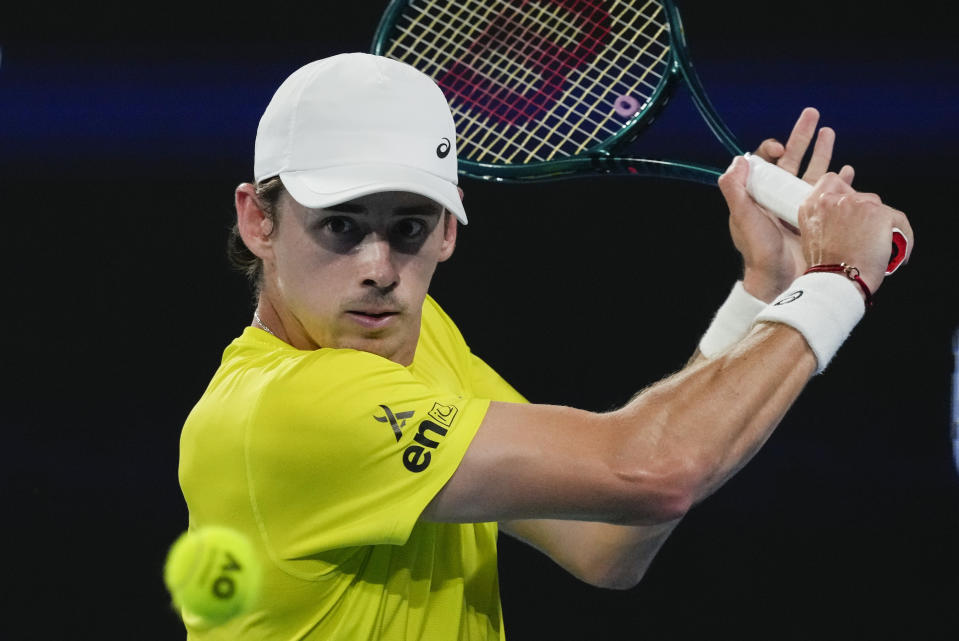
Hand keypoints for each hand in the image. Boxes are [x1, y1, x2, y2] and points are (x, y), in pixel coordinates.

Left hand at [717, 107, 853, 301]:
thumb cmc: (759, 251)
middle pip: (793, 159)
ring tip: (830, 132)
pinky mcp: (817, 216)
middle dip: (803, 136)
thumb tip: (738, 160)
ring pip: (814, 171)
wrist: (780, 279)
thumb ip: (735, 189)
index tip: (782, 149)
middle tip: (813, 114)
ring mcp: (799, 205)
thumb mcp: (742, 218)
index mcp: (760, 194)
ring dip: (823, 152)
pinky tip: (848, 171)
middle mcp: (779, 196)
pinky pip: (831, 194)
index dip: (774, 149)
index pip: (766, 162)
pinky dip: (841, 181)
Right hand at [800, 176, 913, 295]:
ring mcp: (857, 204)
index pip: (831, 181)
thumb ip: (825, 220)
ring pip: (880, 208)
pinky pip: (899, 221)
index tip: (851, 192)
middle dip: (866, 215)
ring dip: (883, 226)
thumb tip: (846, 214)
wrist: (837, 281)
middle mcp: (833, 200)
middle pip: (860, 196)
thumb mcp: (812, 238)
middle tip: (865, 238)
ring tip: (879, 248)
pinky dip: (903, 237)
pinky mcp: (879, 213)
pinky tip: (897, 253)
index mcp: (812, 206)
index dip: (843, 188)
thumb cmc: (826, 268)